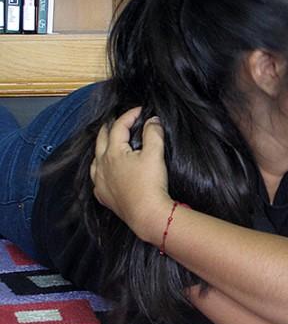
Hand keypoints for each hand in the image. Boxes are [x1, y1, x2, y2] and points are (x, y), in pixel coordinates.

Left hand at [90, 107, 171, 242]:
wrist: (147, 214)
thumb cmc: (150, 184)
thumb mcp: (155, 154)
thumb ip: (153, 133)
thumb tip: (152, 120)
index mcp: (113, 152)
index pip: (118, 127)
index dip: (129, 115)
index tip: (140, 110)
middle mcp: (101, 165)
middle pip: (101, 140)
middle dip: (110, 128)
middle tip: (119, 122)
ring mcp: (100, 182)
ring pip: (95, 160)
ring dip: (102, 149)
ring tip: (108, 145)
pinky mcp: (104, 197)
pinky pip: (97, 180)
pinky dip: (101, 171)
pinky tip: (106, 173)